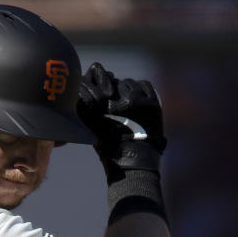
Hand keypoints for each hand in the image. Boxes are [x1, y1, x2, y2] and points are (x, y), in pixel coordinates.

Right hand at [77, 62, 166, 178]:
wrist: (133, 162)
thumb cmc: (109, 148)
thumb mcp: (91, 127)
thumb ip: (87, 107)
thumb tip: (85, 88)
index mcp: (105, 103)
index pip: (100, 74)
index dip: (100, 81)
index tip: (102, 90)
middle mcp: (122, 98)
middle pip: (116, 82)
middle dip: (115, 90)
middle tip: (116, 104)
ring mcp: (140, 100)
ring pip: (130, 83)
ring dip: (127, 90)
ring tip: (127, 105)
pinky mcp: (153, 104)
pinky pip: (145, 85)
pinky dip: (140, 89)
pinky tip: (137, 99)